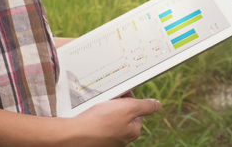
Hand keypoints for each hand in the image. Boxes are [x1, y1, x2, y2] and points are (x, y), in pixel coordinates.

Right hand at [0, 93, 160, 146]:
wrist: (73, 135)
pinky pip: (97, 122)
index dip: (130, 98)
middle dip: (117, 104)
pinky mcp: (94, 137)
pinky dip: (94, 116)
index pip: (137, 109)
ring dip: (105, 108)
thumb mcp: (128, 109)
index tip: (121, 93)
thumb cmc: (100, 122)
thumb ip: (145, 106)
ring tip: (97, 106)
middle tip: (108, 99)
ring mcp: (108, 138)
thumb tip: (158, 105)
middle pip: (124, 113)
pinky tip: (89, 114)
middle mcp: (122, 136)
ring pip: (110, 117)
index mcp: (133, 130)